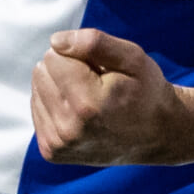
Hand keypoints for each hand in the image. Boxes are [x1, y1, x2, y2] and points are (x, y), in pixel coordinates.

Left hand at [31, 29, 190, 163]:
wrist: (157, 136)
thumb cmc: (146, 92)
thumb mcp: (133, 58)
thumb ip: (95, 43)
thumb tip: (55, 41)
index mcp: (88, 105)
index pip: (53, 56)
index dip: (78, 56)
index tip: (100, 70)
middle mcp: (69, 129)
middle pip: (41, 72)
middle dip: (66, 70)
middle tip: (97, 86)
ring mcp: (58, 144)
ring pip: (37, 90)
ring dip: (60, 88)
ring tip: (90, 100)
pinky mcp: (52, 152)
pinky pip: (38, 110)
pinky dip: (56, 105)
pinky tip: (80, 114)